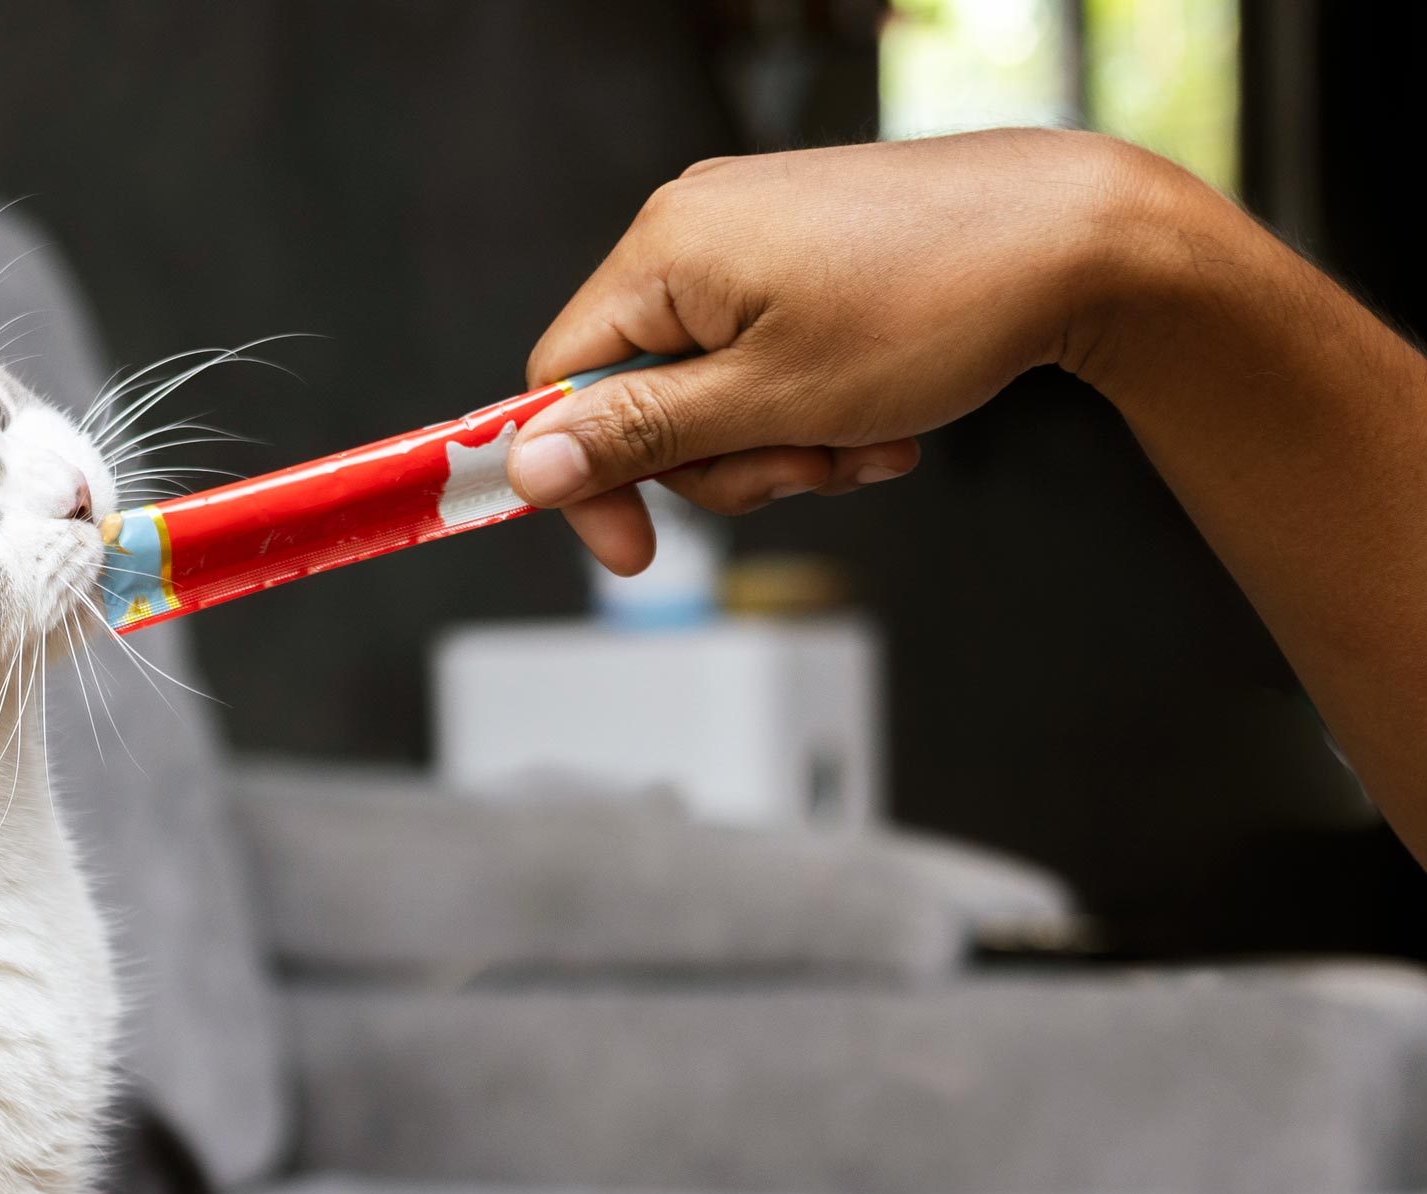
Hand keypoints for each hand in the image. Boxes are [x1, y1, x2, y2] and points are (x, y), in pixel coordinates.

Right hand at [508, 129, 1168, 572]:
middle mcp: (695, 226)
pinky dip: (811, 405)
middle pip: (642, 396)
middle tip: (805, 472)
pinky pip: (766, 354)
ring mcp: (753, 231)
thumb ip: (638, 437)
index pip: (560, 382)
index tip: (636, 550)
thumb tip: (529, 467)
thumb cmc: (939, 305)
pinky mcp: (803, 247)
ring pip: (713, 388)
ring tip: (860, 444)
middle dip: (723, 462)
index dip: (589, 477)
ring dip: (780, 444)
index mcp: (664, 250)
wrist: (1081, 237)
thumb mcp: (770, 402)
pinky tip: (877, 419)